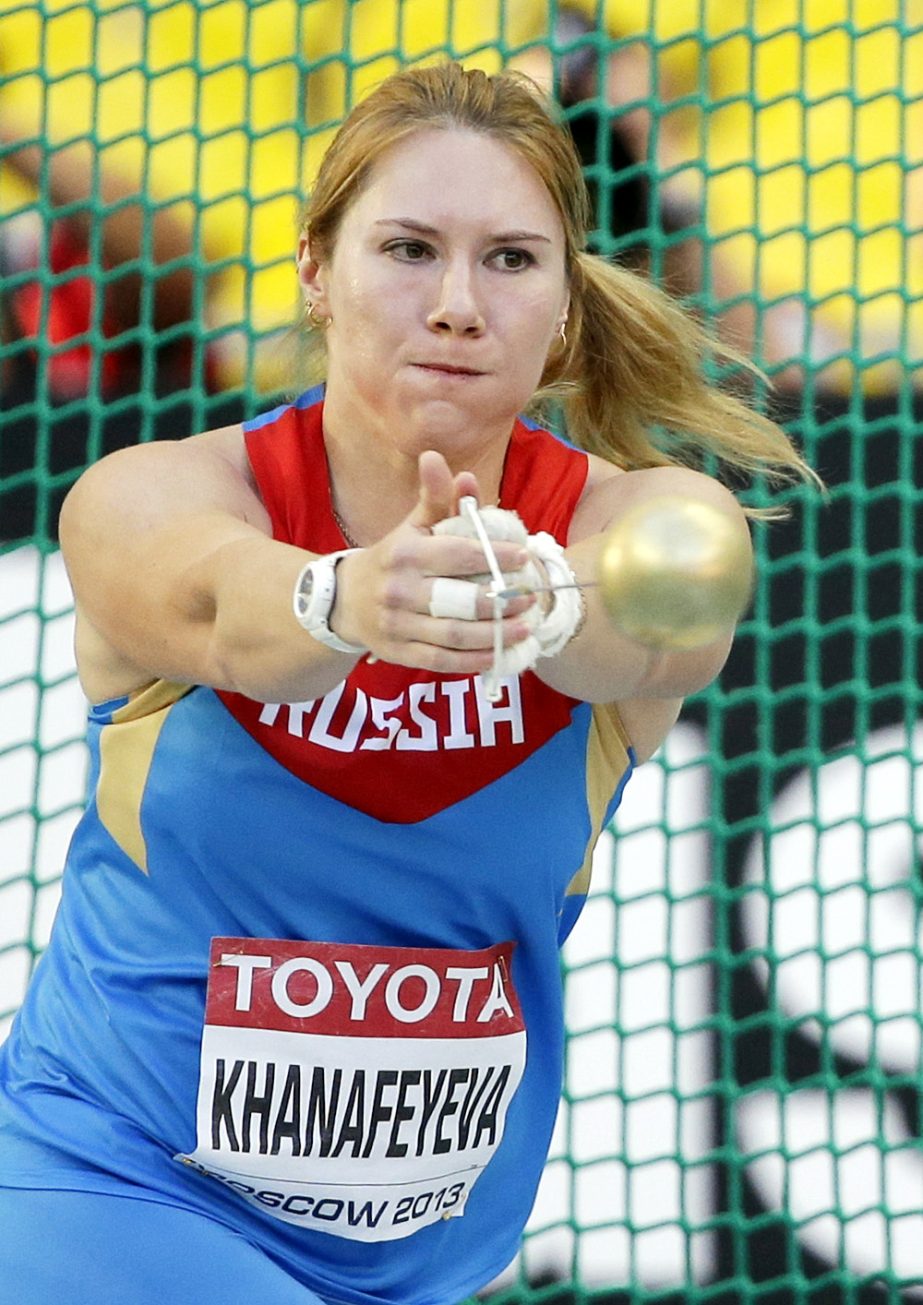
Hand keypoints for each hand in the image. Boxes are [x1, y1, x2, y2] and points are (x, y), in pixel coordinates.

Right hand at [329, 451, 537, 672]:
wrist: (346, 601)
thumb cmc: (394, 559)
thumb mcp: (412, 526)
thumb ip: (434, 497)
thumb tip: (436, 457)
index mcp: (404, 554)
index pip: (459, 554)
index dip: (496, 556)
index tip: (524, 557)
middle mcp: (399, 590)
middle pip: (460, 600)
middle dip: (501, 600)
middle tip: (530, 597)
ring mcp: (397, 625)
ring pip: (455, 634)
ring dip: (496, 634)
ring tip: (526, 626)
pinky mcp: (399, 653)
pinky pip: (443, 660)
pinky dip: (475, 660)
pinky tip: (500, 652)